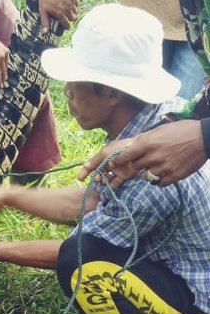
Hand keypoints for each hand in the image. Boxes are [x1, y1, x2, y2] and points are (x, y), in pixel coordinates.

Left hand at [39, 0, 77, 30]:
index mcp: (60, 14)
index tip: (66, 26)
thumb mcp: (43, 10)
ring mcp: (71, 2)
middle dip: (70, 19)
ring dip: (72, 12)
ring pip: (75, 11)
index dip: (66, 26)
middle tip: (66, 17)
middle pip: (73, 18)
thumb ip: (45, 22)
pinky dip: (74, 5)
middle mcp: (67, 9)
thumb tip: (45, 32)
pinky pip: (77, 3)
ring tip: (68, 10)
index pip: (67, 24)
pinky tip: (69, 4)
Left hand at [78, 120, 206, 187]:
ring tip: (158, 165)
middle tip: (136, 165)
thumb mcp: (160, 130)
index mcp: (148, 143)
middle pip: (135, 167)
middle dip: (134, 167)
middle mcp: (154, 156)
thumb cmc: (182, 131)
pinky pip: (159, 183)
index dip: (118, 160)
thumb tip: (130, 146)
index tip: (113, 163)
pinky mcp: (174, 176)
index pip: (125, 155)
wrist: (204, 138)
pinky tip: (165, 172)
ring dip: (148, 173)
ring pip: (146, 176)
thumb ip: (145, 140)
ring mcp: (164, 167)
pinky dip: (159, 180)